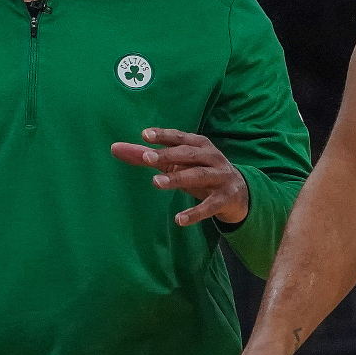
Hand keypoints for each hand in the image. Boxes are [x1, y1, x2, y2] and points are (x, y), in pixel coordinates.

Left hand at [111, 128, 248, 225]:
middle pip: (189, 154)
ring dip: (178, 178)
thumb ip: (147, 156)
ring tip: (156, 183)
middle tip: (147, 158)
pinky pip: (209, 206)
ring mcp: (220, 177)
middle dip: (168, 155)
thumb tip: (115, 148)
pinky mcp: (225, 198)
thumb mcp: (177, 163)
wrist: (240, 193)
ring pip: (199, 176)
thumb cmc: (201, 172)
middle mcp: (212, 157)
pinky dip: (195, 213)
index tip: (144, 134)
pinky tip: (179, 219)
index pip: (180, 137)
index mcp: (200, 144)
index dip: (164, 135)